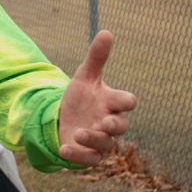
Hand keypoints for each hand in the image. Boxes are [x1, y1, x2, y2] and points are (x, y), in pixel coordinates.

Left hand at [57, 30, 136, 165]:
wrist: (64, 118)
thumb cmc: (81, 97)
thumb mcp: (84, 76)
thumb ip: (96, 57)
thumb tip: (106, 32)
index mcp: (112, 102)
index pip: (127, 102)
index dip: (126, 102)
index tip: (123, 100)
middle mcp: (110, 123)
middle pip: (121, 127)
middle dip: (113, 126)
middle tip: (103, 122)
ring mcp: (101, 140)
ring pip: (106, 144)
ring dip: (92, 139)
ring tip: (78, 132)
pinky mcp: (89, 154)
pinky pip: (89, 159)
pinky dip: (78, 156)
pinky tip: (64, 149)